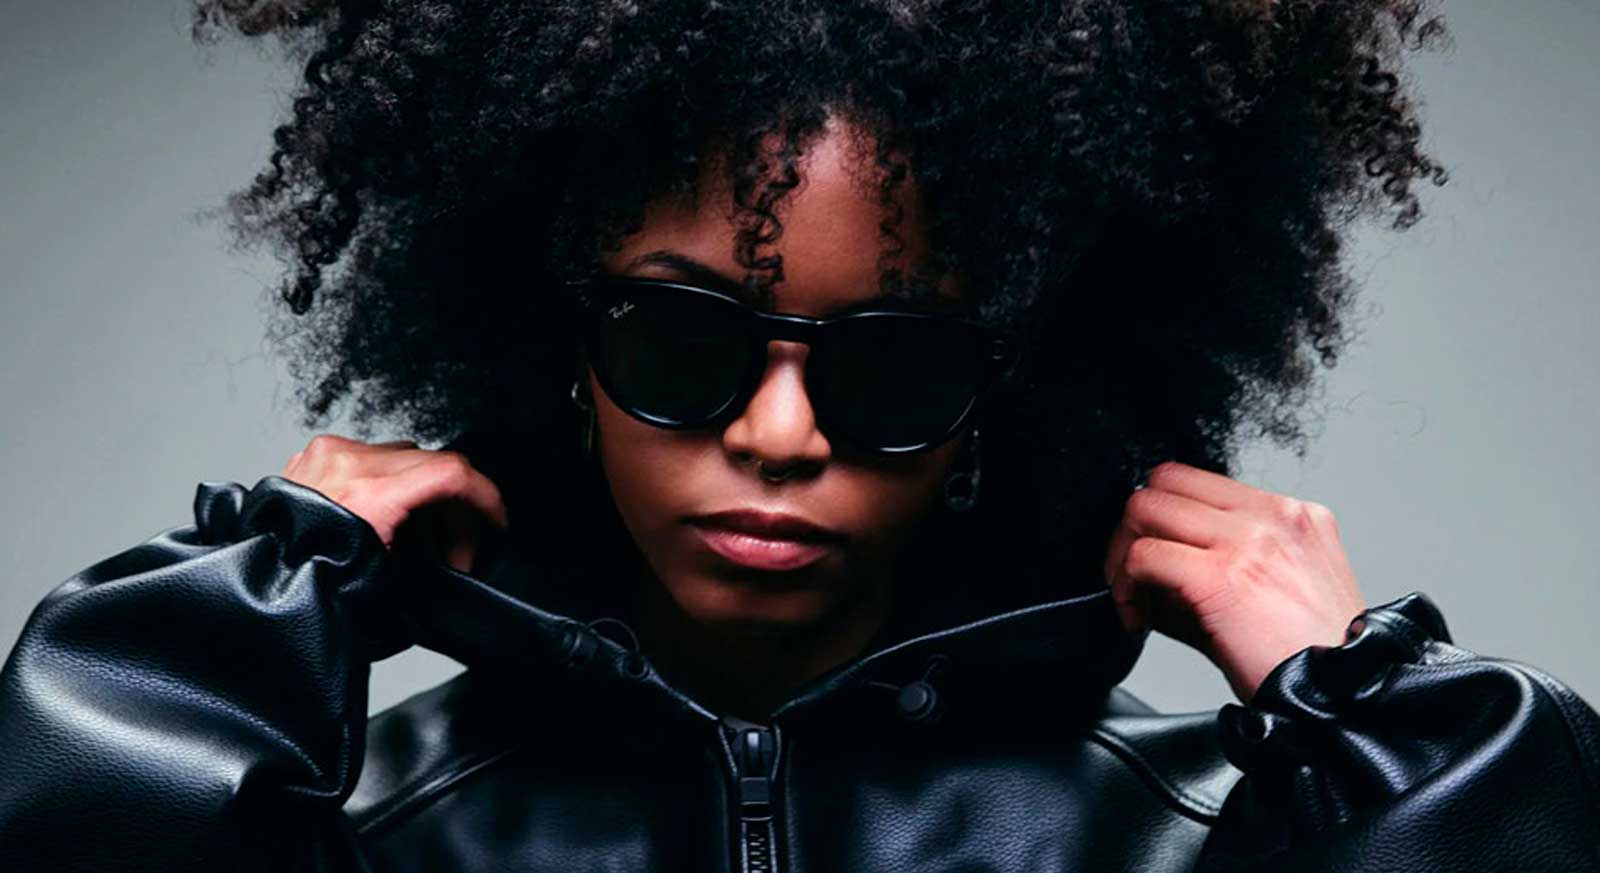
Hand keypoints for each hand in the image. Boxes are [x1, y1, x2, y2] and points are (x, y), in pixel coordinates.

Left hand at [279, 434, 509, 573]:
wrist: (256, 587)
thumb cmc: (308, 590)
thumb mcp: (386, 582)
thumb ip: (430, 554)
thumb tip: (458, 554)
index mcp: (370, 494)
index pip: (451, 474)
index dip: (486, 498)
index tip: (496, 520)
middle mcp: (350, 464)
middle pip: (432, 464)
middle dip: (455, 507)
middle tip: (456, 549)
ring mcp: (330, 455)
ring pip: (404, 457)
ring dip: (422, 492)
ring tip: (418, 539)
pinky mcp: (316, 455)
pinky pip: (370, 456)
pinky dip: (388, 483)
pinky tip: (386, 517)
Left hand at [1103, 461, 1366, 704]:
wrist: (1344, 703)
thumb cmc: (1313, 665)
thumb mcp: (1276, 597)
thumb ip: (1220, 567)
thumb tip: (1152, 574)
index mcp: (1293, 517)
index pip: (1201, 484)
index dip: (1166, 519)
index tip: (1157, 563)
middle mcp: (1273, 517)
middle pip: (1168, 481)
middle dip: (1136, 527)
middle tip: (1132, 576)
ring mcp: (1249, 540)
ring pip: (1148, 507)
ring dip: (1124, 553)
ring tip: (1134, 599)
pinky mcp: (1222, 574)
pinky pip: (1144, 556)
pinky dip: (1125, 586)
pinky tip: (1137, 620)